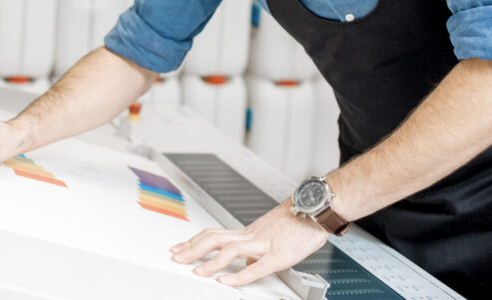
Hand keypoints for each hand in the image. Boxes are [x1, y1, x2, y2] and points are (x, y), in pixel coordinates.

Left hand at [169, 200, 328, 286]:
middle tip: (175, 257)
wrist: (317, 209)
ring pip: (230, 250)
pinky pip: (256, 267)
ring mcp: (264, 243)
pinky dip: (239, 275)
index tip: (178, 247)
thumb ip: (255, 249)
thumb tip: (246, 262)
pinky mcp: (280, 255)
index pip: (214, 234)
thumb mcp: (270, 236)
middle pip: (214, 239)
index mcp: (248, 232)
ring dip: (210, 262)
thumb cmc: (298, 222)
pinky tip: (226, 282)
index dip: (193, 241)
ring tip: (196, 272)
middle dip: (192, 249)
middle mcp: (251, 235)